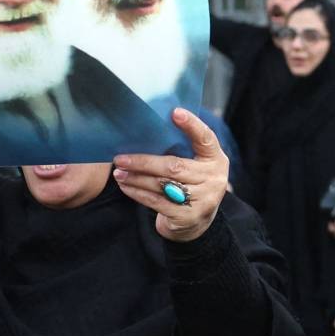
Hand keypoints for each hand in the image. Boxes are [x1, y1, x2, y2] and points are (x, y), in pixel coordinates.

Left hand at [112, 108, 230, 242]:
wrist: (197, 222)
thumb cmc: (190, 184)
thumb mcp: (195, 165)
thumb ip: (182, 149)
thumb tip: (147, 127)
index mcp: (216, 159)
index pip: (206, 138)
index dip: (192, 125)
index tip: (175, 112)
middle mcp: (214, 179)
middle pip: (175, 166)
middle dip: (144, 161)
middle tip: (120, 158)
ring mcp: (203, 199)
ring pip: (163, 184)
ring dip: (136, 177)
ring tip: (118, 172)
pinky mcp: (188, 217)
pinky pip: (157, 201)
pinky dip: (137, 193)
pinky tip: (125, 186)